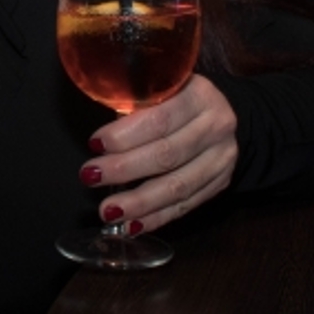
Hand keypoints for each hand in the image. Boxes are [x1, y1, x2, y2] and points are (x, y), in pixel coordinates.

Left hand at [81, 76, 237, 234]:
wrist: (222, 113)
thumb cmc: (177, 99)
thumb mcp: (160, 89)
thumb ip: (135, 106)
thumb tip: (100, 140)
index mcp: (199, 95)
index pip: (159, 119)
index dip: (124, 135)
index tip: (94, 144)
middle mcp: (216, 126)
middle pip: (167, 154)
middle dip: (124, 169)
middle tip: (91, 176)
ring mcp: (222, 157)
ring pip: (178, 186)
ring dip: (138, 203)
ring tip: (108, 211)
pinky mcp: (220, 182)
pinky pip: (186, 205)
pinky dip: (156, 217)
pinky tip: (132, 225)